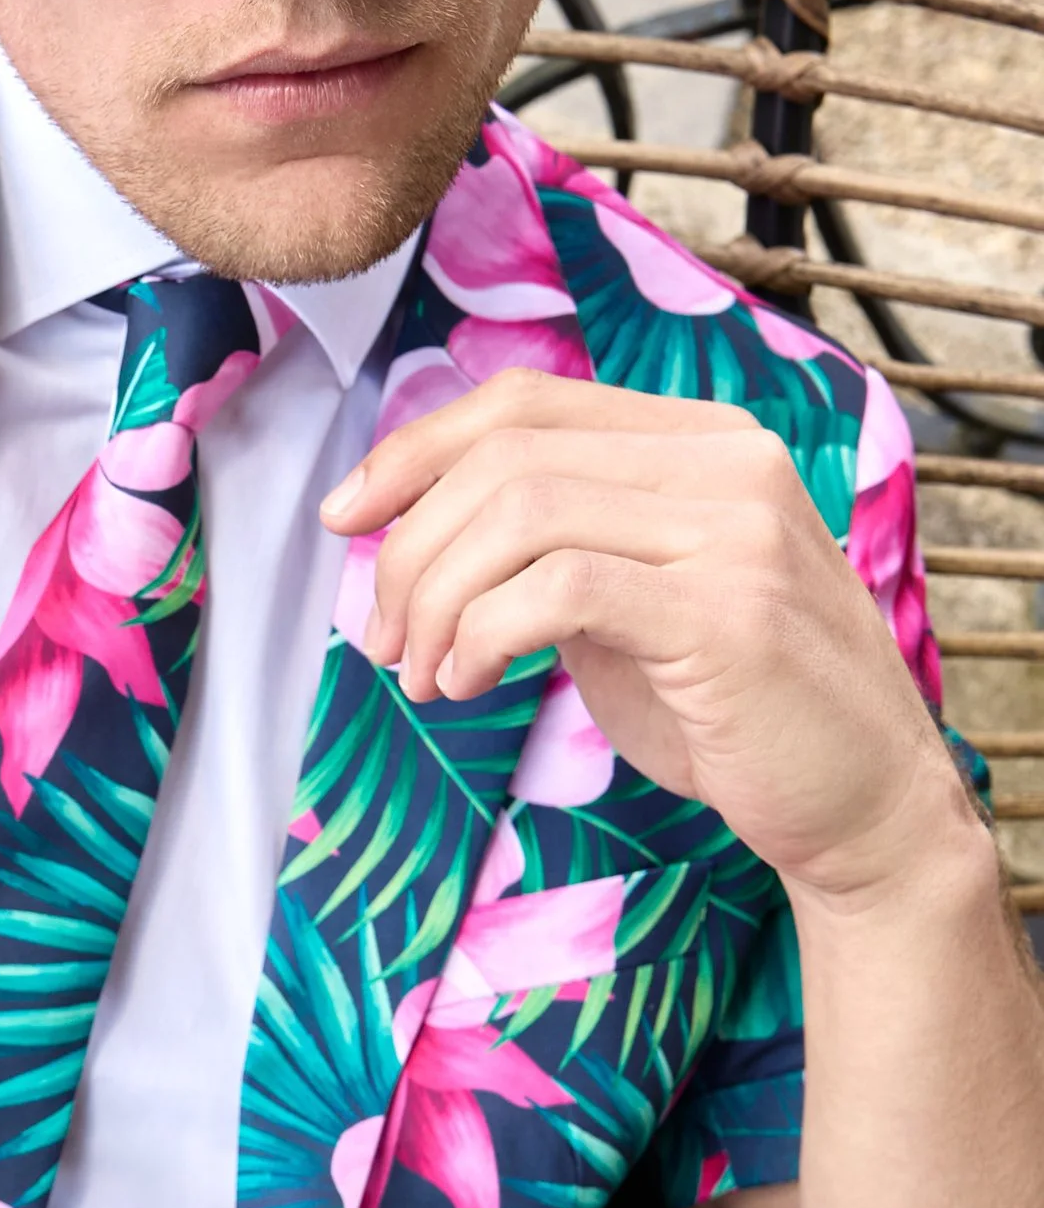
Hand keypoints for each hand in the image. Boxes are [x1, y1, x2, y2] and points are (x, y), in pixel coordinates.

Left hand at [320, 368, 976, 907]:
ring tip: (429, 678)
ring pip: (521, 514)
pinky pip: (558, 589)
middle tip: (386, 641)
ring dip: (439, 601)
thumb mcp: (635, 605)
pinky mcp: (727, 614)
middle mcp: (728, 462)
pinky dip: (483, 635)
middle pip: (506, 456)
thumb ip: (557, 549)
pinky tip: (472, 686)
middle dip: (412, 549)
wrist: (863, 804)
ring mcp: (736, 531)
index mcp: (703, 441)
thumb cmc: (736, 712)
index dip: (414, 451)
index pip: (524, 403)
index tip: (344, 518)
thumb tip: (419, 534)